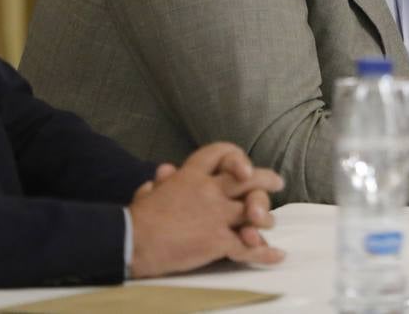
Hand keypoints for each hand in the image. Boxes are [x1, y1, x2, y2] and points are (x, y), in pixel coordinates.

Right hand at [128, 142, 285, 277]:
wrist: (132, 240)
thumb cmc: (137, 219)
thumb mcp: (150, 192)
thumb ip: (162, 181)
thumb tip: (165, 171)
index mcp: (190, 175)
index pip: (219, 153)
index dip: (235, 157)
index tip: (243, 166)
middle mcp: (208, 190)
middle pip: (246, 178)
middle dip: (264, 179)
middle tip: (277, 182)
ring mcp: (216, 214)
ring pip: (252, 210)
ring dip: (264, 217)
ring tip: (270, 221)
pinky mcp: (217, 240)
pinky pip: (247, 245)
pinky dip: (263, 252)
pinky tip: (277, 254)